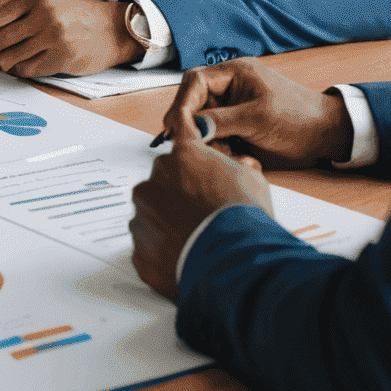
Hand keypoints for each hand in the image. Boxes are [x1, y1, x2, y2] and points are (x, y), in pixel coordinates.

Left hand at [0, 0, 140, 77]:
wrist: (109, 29)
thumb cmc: (74, 11)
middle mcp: (43, 13)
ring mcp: (52, 36)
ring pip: (9, 57)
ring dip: (3, 63)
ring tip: (4, 61)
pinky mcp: (61, 58)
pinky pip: (26, 70)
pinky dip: (18, 70)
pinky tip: (20, 66)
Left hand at [129, 117, 273, 299]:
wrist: (234, 264)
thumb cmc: (245, 220)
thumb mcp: (252, 180)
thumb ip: (235, 166)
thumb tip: (238, 164)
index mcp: (182, 156)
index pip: (180, 130)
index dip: (185, 131)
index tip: (182, 126)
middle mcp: (154, 180)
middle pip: (163, 179)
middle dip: (178, 191)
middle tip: (201, 211)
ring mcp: (142, 214)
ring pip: (152, 213)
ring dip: (168, 222)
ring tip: (196, 239)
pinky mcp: (138, 247)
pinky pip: (148, 245)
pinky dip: (163, 251)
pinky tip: (186, 256)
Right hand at [158, 58, 354, 168]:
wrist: (328, 135)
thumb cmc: (298, 118)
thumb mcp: (258, 118)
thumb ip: (221, 121)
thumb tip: (190, 127)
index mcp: (233, 73)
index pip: (195, 81)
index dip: (182, 103)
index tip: (176, 126)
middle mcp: (228, 87)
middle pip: (194, 102)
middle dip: (193, 124)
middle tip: (192, 145)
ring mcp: (233, 107)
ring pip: (204, 122)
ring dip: (208, 140)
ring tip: (226, 154)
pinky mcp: (237, 126)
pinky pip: (217, 136)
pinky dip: (220, 148)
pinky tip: (235, 157)